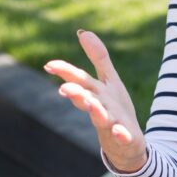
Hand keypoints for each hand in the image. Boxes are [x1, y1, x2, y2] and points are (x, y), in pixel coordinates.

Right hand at [44, 30, 146, 172]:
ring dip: (96, 111)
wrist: (128, 145)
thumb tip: (83, 31)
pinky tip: (121, 131)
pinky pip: (123, 137)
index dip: (66, 72)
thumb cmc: (114, 109)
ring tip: (91, 104)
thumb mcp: (109, 80)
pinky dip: (121, 134)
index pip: (80, 81)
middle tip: (64, 88)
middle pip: (87, 99)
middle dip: (77, 94)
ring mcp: (112, 125)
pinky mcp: (125, 138)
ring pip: (102, 118)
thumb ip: (98, 57)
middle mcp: (101, 109)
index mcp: (96, 94)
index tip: (49, 65)